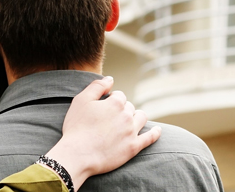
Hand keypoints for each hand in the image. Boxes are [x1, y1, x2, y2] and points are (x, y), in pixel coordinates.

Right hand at [43, 76, 160, 187]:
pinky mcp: (133, 148)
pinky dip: (155, 133)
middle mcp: (127, 116)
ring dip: (136, 116)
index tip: (103, 107)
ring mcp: (131, 132)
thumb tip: (110, 79)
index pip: (119, 96)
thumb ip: (97, 86)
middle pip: (129, 107)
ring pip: (141, 118)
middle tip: (109, 119)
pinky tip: (158, 130)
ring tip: (129, 121)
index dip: (111, 100)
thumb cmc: (76, 127)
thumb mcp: (81, 100)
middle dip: (121, 109)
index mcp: (115, 103)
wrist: (77, 155)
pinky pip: (150, 138)